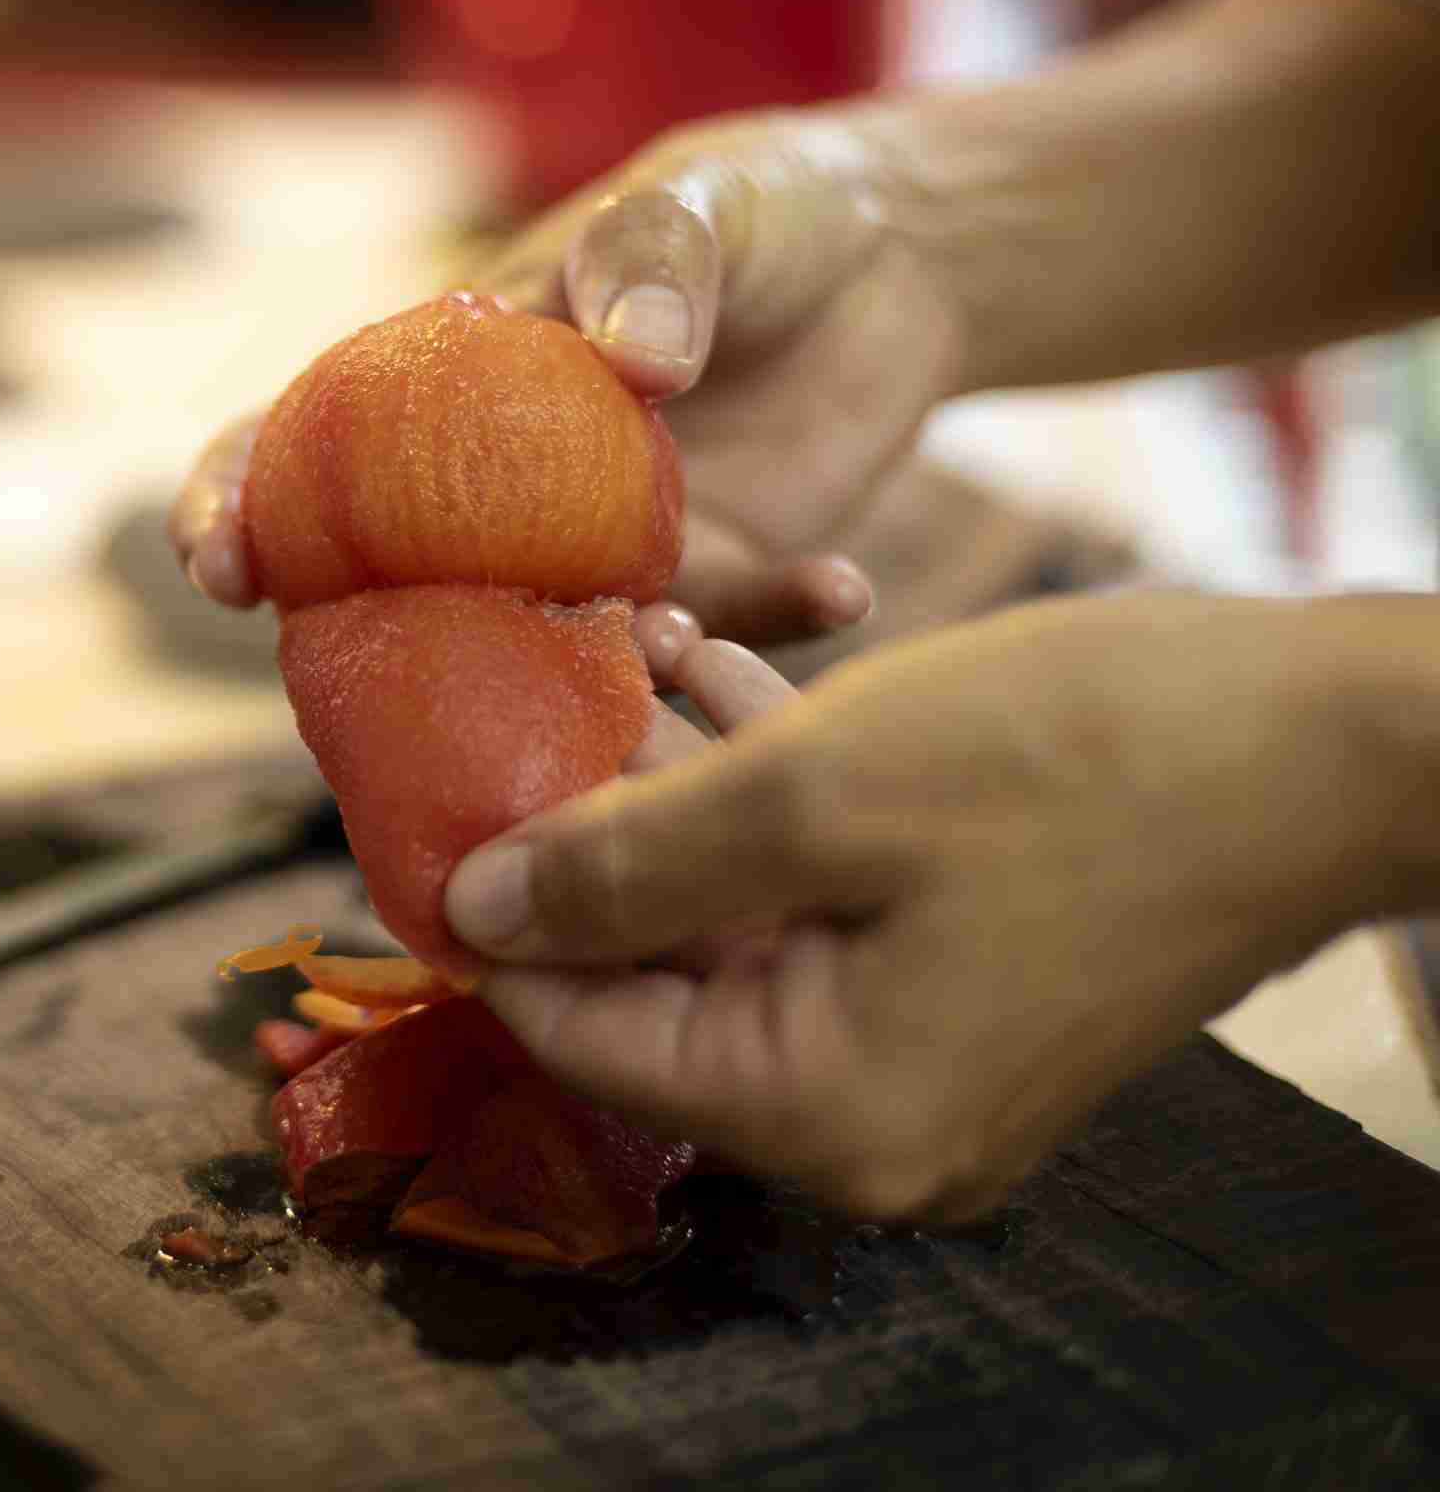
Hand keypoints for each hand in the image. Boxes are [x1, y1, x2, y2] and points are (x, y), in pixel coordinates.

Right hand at [172, 111, 957, 639]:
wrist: (897, 257)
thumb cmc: (754, 206)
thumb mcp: (697, 198)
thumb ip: (653, 258)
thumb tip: (636, 367)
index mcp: (443, 391)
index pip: (296, 450)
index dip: (234, 507)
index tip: (222, 565)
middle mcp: (495, 494)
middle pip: (392, 600)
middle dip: (392, 667)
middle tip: (458, 694)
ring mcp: (595, 555)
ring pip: (547, 656)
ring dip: (595, 676)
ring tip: (684, 633)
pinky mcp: (709, 584)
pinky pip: (719, 643)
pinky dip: (771, 636)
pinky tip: (846, 585)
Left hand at [443, 593, 1421, 1221]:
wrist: (1339, 739)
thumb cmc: (1088, 759)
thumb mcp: (817, 792)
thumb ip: (625, 865)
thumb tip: (475, 915)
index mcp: (822, 1115)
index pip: (582, 1037)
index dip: (492, 916)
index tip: (428, 799)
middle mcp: (869, 1124)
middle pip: (654, 977)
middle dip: (592, 824)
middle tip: (530, 691)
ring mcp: (927, 1059)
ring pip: (735, 918)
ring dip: (677, 785)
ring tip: (626, 644)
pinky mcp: (969, 985)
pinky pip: (823, 900)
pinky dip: (771, 795)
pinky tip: (719, 671)